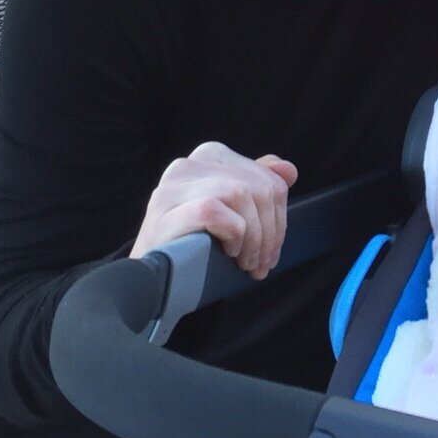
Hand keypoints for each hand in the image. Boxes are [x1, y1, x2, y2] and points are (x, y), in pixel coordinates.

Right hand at [129, 142, 297, 279]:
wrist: (149, 279)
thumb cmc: (193, 245)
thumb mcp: (231, 213)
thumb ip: (257, 186)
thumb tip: (288, 170)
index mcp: (210, 157)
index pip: (267, 179)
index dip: (279, 218)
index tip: (272, 250)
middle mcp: (189, 164)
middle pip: (258, 187)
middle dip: (270, 232)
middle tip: (262, 264)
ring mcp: (175, 184)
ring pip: (240, 195)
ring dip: (253, 238)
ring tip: (247, 263)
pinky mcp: (167, 207)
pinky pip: (217, 211)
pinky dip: (232, 235)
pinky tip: (228, 253)